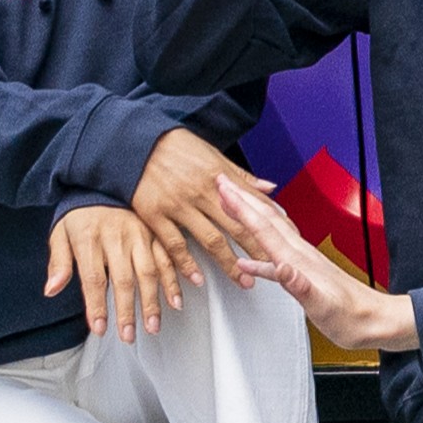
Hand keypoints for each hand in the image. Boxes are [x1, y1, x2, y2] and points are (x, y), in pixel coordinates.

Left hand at [47, 199, 188, 338]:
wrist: (104, 179)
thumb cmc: (81, 213)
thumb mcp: (61, 233)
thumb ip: (59, 263)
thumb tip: (51, 290)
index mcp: (90, 238)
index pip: (94, 279)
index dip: (97, 306)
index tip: (100, 328)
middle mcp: (117, 237)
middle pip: (124, 280)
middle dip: (127, 311)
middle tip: (129, 335)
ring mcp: (140, 234)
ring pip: (149, 271)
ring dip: (153, 301)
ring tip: (153, 325)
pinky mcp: (155, 232)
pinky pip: (168, 258)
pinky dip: (174, 280)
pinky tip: (178, 299)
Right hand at [137, 125, 260, 280]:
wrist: (133, 142)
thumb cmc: (174, 146)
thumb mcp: (212, 154)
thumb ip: (241, 177)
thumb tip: (269, 188)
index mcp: (218, 177)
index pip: (253, 204)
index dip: (273, 224)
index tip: (288, 239)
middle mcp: (201, 192)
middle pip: (238, 226)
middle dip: (259, 250)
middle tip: (275, 267)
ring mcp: (178, 205)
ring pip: (211, 240)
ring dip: (230, 263)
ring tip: (244, 280)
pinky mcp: (155, 215)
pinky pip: (174, 244)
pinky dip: (187, 264)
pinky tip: (198, 278)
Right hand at [219, 175, 414, 352]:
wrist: (375, 321)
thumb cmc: (352, 316)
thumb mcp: (324, 305)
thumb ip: (301, 286)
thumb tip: (281, 269)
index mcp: (299, 260)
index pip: (264, 227)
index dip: (242, 207)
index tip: (225, 188)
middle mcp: (300, 256)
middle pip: (266, 220)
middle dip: (243, 200)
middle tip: (223, 182)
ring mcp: (303, 263)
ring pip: (270, 233)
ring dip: (249, 217)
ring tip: (232, 206)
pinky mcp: (304, 274)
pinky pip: (274, 257)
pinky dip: (257, 254)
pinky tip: (247, 261)